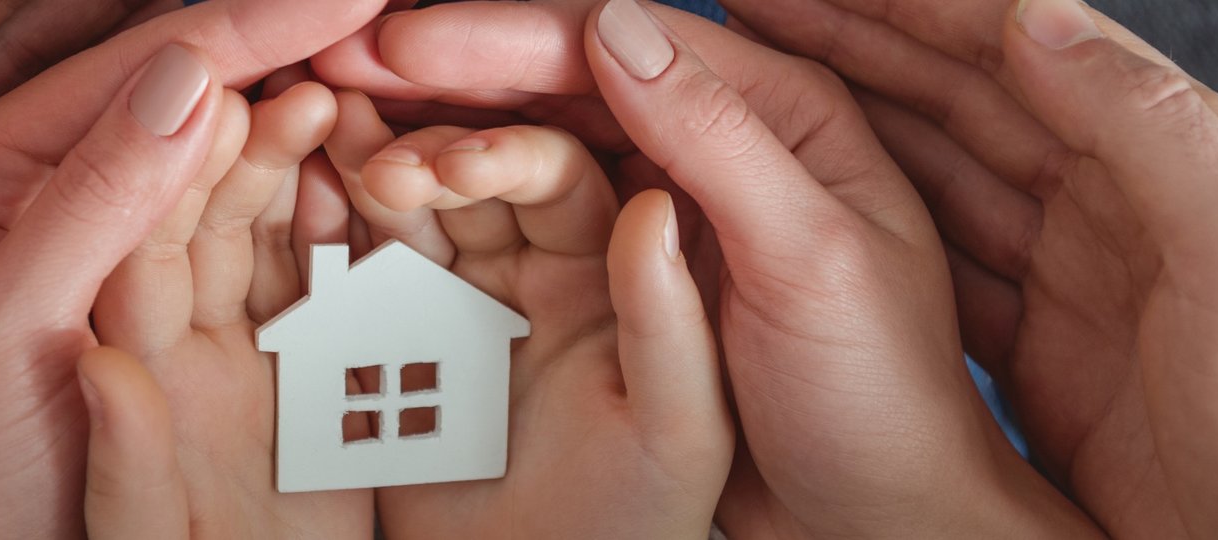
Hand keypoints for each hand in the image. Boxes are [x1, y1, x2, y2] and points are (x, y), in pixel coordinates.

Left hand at [0, 0, 385, 535]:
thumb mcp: (2, 336)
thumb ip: (90, 203)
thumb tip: (187, 80)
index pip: (134, 76)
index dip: (242, 27)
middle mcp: (60, 216)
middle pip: (189, 106)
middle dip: (279, 55)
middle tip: (370, 20)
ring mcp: (133, 279)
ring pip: (236, 174)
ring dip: (304, 131)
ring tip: (367, 95)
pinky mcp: (190, 343)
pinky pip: (263, 255)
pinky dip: (315, 212)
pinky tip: (357, 180)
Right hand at [319, 1, 1089, 535]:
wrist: (875, 524)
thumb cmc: (874, 396)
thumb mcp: (809, 257)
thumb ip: (719, 140)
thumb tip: (616, 30)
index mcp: (776, 116)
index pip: (619, 47)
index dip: (505, 37)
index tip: (403, 40)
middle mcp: (711, 146)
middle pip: (561, 81)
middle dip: (449, 70)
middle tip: (345, 68)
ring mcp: (661, 213)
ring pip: (530, 143)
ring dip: (438, 133)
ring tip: (342, 134)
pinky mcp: (626, 280)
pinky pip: (527, 221)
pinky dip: (454, 204)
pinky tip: (384, 198)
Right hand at [320, 92, 730, 537]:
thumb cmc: (641, 523)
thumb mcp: (682, 426)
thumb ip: (668, 321)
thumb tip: (658, 205)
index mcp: (603, 272)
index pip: (556, 178)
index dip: (504, 153)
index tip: (455, 164)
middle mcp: (527, 272)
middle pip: (468, 180)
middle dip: (419, 154)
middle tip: (372, 158)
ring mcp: (453, 308)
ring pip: (404, 218)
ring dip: (362, 176)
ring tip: (317, 137)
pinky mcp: (391, 352)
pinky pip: (353, 284)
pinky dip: (322, 241)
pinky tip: (294, 205)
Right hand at [726, 0, 1217, 534]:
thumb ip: (1155, 130)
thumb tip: (1038, 22)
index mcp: (1185, 162)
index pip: (1032, 52)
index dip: (919, 9)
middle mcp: (1129, 211)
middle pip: (973, 102)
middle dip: (864, 47)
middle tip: (762, 11)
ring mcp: (1085, 289)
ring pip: (947, 180)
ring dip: (856, 125)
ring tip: (765, 85)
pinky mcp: (1050, 367)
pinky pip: (947, 275)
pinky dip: (878, 233)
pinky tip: (818, 210)